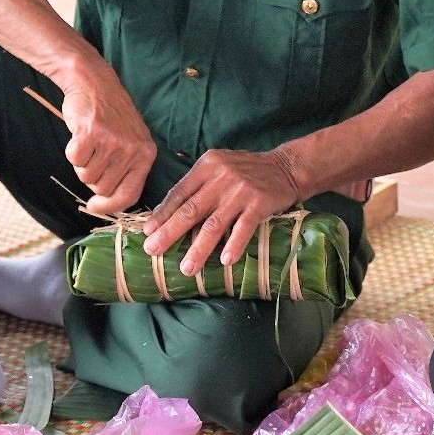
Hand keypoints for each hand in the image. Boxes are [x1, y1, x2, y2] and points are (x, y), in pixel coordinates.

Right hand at [56, 61, 155, 216]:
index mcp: (146, 155)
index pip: (129, 195)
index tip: (95, 207)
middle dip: (93, 177)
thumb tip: (102, 206)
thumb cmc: (111, 116)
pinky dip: (72, 151)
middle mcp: (132, 150)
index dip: (110, 206)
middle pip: (103, 188)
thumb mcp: (131, 142)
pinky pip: (75, 159)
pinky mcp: (90, 133)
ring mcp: (111, 141)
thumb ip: (125, 172)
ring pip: (87, 176)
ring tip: (90, 141)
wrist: (95, 82)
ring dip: (82, 163)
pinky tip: (80, 135)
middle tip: (94, 154)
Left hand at [141, 148, 306, 276]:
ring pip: (215, 223)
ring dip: (199, 248)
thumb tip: (166, 213)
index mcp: (206, 166)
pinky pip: (244, 227)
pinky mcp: (260, 202)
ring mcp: (241, 190)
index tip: (147, 233)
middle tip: (153, 251)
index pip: (179, 193)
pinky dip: (234, 244)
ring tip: (187, 268)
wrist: (286, 166)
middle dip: (169, 233)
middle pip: (191, 209)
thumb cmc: (246, 170)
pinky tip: (225, 261)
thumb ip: (197, 184)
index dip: (162, 214)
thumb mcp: (218, 166)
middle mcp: (221, 176)